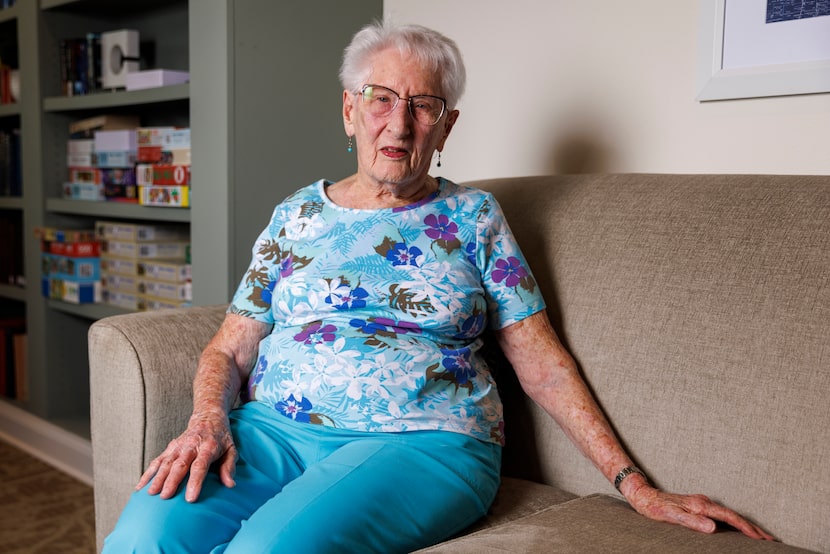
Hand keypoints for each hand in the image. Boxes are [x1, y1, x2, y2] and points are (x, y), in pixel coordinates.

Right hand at [136, 410, 237, 502]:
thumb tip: (230, 485)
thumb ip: (229, 467)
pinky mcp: (170, 448)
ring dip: (157, 478)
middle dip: (171, 481)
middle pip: (180, 465)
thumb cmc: (221, 438)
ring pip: (166, 462)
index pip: (200, 466)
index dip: (195, 482)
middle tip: (165, 497)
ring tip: (150, 493)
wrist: (208, 417)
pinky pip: (157, 461)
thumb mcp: (231, 449)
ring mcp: (178, 446)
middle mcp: (191, 446)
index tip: (190, 498)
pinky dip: (148, 473)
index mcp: (208, 447)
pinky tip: (140, 487)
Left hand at [624, 481, 774, 540]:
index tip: (762, 538)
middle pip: (734, 515)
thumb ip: (692, 522)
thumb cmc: (655, 507)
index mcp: (700, 505)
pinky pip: (721, 514)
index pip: (730, 518)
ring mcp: (701, 502)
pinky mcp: (697, 504)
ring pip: (729, 514)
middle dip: (753, 527)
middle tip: (770, 540)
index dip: (747, 528)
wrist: (643, 494)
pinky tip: (736, 527)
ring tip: (759, 535)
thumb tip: (713, 527)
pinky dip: (733, 521)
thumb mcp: (672, 516)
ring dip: (745, 524)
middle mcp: (704, 502)